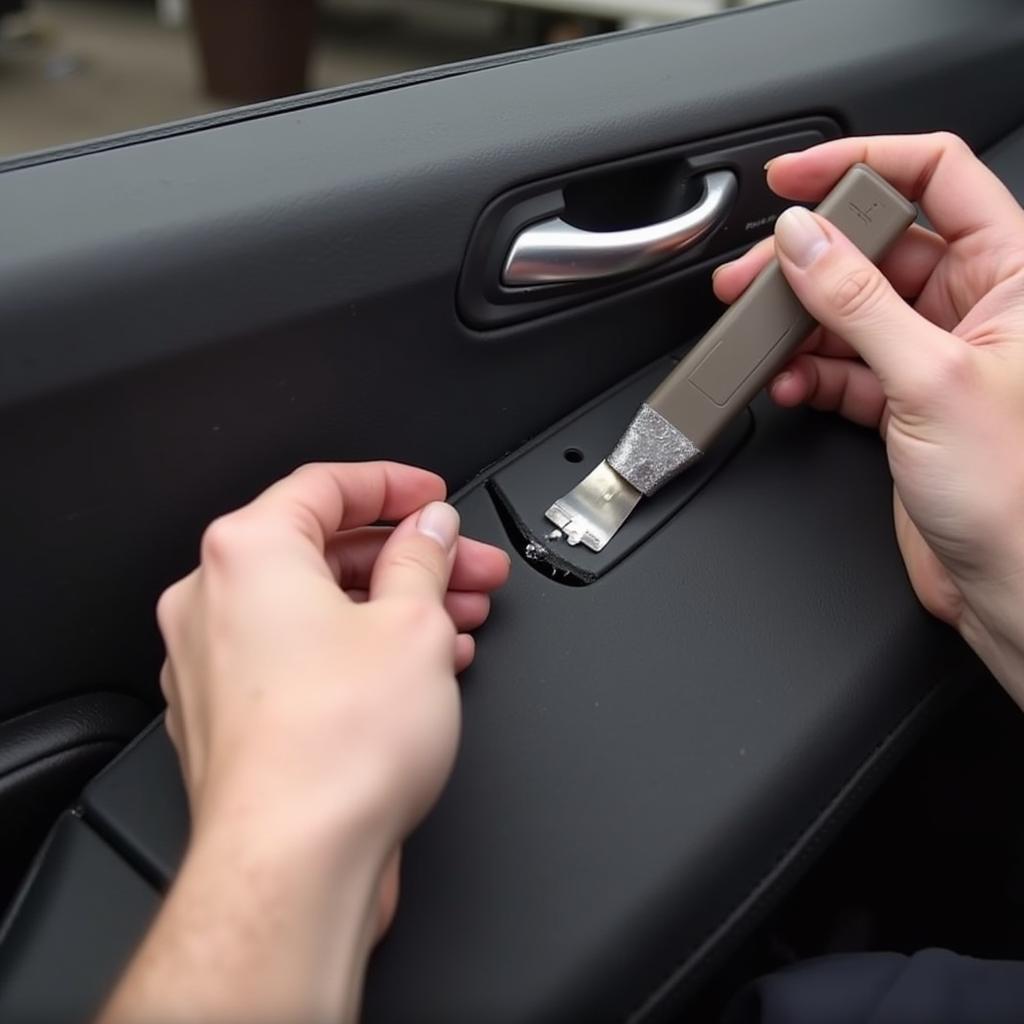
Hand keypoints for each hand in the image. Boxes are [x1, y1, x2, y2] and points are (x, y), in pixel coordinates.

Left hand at [101, 462, 509, 1023]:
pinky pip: (304, 658)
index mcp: (248, 553)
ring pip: (320, 608)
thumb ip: (422, 557)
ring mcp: (215, 664)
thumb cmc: (335, 748)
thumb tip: (428, 530)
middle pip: (327, 552)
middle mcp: (214, 602)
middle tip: (469, 567)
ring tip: (460, 620)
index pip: (324, 486)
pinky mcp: (234, 719)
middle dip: (412, 557)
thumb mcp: (413, 622)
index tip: (433, 499)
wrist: (293, 864)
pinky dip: (362, 650)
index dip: (393, 485)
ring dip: (396, 606)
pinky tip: (422, 668)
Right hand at [714, 133, 1023, 697]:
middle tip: (754, 273)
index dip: (862, 163)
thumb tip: (805, 238)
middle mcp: (975, 305)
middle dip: (809, 257)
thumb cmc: (1012, 491)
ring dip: (799, 322)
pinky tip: (791, 383)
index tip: (795, 178)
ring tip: (760, 339)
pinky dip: (809, 372)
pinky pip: (842, 363)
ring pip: (850, 307)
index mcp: (1014, 272)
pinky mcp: (901, 399)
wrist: (1006, 582)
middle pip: (877, 244)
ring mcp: (932, 353)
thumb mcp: (930, 378)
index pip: (935, 175)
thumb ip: (859, 300)